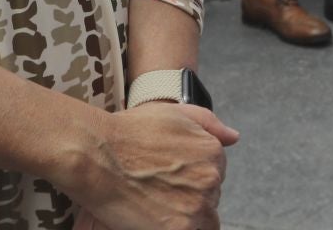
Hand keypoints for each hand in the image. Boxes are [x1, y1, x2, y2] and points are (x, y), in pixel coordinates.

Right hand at [61, 104, 237, 229]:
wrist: (98, 154)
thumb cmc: (130, 132)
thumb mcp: (174, 114)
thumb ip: (209, 124)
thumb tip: (234, 137)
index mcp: (213, 151)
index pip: (215, 175)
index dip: (191, 178)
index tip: (171, 179)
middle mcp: (211, 177)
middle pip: (209, 198)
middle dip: (189, 197)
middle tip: (159, 192)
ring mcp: (198, 204)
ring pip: (203, 220)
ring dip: (185, 216)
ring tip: (156, 207)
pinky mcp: (181, 228)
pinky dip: (175, 227)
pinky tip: (155, 219)